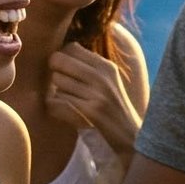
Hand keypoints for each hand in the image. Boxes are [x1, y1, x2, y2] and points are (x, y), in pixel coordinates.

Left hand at [48, 45, 141, 163]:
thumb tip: (65, 48)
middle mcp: (102, 76)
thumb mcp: (109, 81)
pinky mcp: (90, 112)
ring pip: (56, 81)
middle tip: (61, 86)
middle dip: (54, 72)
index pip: (71, 47)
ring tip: (68, 101)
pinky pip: (57, 101)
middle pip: (59, 61)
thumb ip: (90, 66)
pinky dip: (54, 107)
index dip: (62, 58)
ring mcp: (97, 94)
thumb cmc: (113, 108)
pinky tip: (64, 112)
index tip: (64, 71)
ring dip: (55, 91)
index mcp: (106, 66)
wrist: (129, 136)